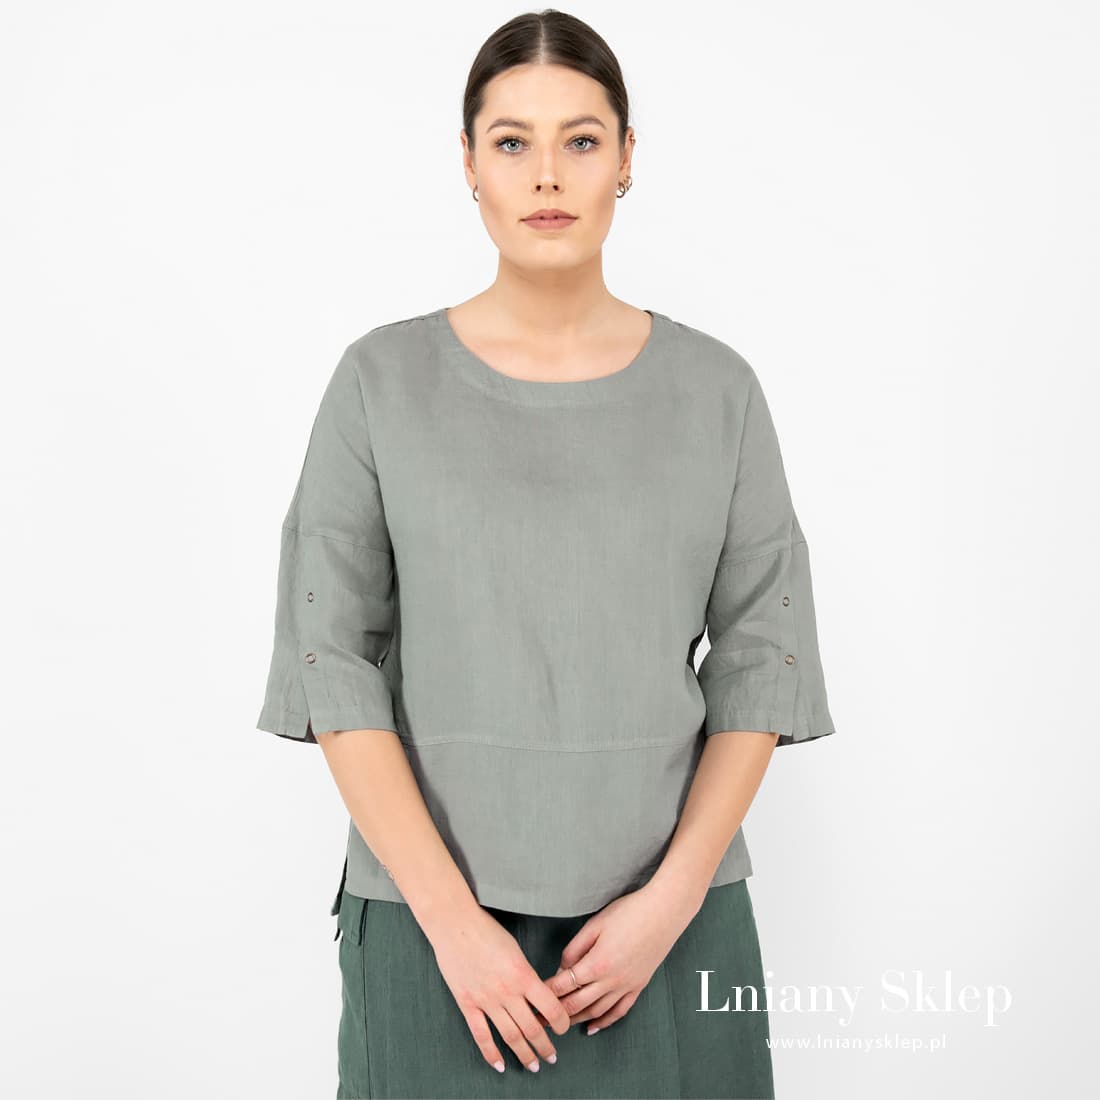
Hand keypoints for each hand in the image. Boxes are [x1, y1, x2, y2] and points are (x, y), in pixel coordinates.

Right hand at [428, 905, 572, 1073]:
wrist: (455, 924)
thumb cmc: (486, 930)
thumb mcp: (515, 949)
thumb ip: (526, 974)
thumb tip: (536, 994)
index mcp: (523, 974)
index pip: (551, 1007)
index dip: (561, 1022)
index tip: (564, 1028)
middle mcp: (507, 991)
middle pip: (532, 1028)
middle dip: (545, 1046)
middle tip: (552, 1056)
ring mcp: (486, 1000)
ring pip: (510, 1036)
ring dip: (524, 1054)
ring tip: (533, 1065)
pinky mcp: (467, 1003)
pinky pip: (481, 1035)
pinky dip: (491, 1054)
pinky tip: (500, 1065)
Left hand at [536, 881, 701, 1033]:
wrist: (664, 913)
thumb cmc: (629, 912)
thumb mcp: (595, 924)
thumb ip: (575, 948)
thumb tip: (562, 968)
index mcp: (597, 964)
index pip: (564, 985)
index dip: (547, 992)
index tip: (533, 997)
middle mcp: (611, 981)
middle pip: (577, 1003)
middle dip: (555, 1012)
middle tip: (539, 1018)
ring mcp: (626, 986)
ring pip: (596, 1011)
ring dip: (576, 1019)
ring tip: (560, 1024)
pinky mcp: (638, 986)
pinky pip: (619, 1011)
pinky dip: (604, 1022)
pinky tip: (593, 1027)